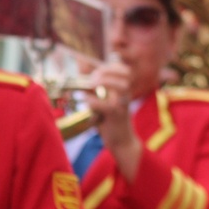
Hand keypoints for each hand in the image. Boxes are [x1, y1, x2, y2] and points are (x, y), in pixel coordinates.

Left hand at [84, 61, 141, 180]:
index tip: (99, 69)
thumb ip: (98, 93)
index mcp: (125, 92)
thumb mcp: (106, 104)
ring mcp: (123, 106)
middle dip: (108, 71)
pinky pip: (106, 105)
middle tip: (94, 77)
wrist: (122, 142)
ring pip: (121, 87)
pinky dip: (93, 100)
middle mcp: (126, 97)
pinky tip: (83, 99)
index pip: (125, 71)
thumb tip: (81, 82)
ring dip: (105, 82)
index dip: (113, 66)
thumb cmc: (111, 122)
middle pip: (125, 75)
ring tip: (92, 84)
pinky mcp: (116, 117)